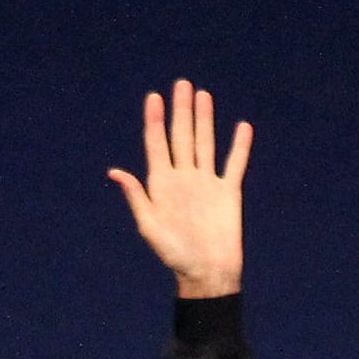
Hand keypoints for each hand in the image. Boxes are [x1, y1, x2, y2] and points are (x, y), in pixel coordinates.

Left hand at [107, 78, 250, 298]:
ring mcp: (207, 182)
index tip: (154, 97)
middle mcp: (184, 178)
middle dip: (181, 110)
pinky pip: (235, 163)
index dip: (154, 120)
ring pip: (206, 143)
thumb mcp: (150, 227)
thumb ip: (138, 197)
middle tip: (181, 84)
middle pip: (182, 136)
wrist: (208, 274)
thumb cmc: (175, 255)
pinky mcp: (228, 192)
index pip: (157, 144)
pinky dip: (239, 146)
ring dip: (205, 119)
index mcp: (162, 184)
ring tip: (203, 95)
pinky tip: (241, 127)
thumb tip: (116, 172)